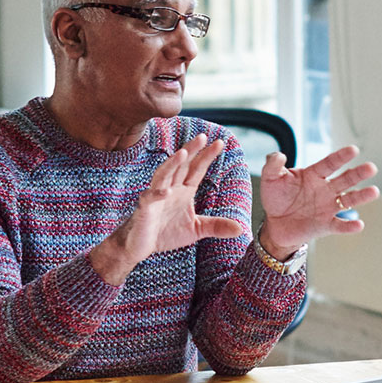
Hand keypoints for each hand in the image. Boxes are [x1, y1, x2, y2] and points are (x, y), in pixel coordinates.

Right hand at [90, 133, 244, 283]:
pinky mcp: (144, 209)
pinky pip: (150, 198)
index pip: (196, 169)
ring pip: (163, 175)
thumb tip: (241, 229)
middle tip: (203, 136)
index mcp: (183, 191)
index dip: (207, 156)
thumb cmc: (166, 233)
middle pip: (181, 166)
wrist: (140, 246)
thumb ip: (217, 226)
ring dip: (172, 164)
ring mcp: (156, 197)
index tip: (220, 142)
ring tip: (183, 153)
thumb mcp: (197, 230)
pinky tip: (166, 191)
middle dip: (191, 150)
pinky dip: (157, 194)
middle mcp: (170, 189)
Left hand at [258, 146, 381, 257]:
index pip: (330, 164)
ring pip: (348, 200)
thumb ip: (273, 164)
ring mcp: (328, 207)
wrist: (276, 224)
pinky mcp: (326, 225)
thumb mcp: (271, 179)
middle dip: (358, 174)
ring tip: (374, 192)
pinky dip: (349, 226)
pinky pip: (340, 225)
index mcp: (314, 175)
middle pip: (345, 180)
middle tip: (371, 168)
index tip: (353, 150)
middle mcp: (326, 189)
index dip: (341, 157)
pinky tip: (359, 225)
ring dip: (361, 196)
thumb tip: (278, 155)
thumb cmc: (277, 198)